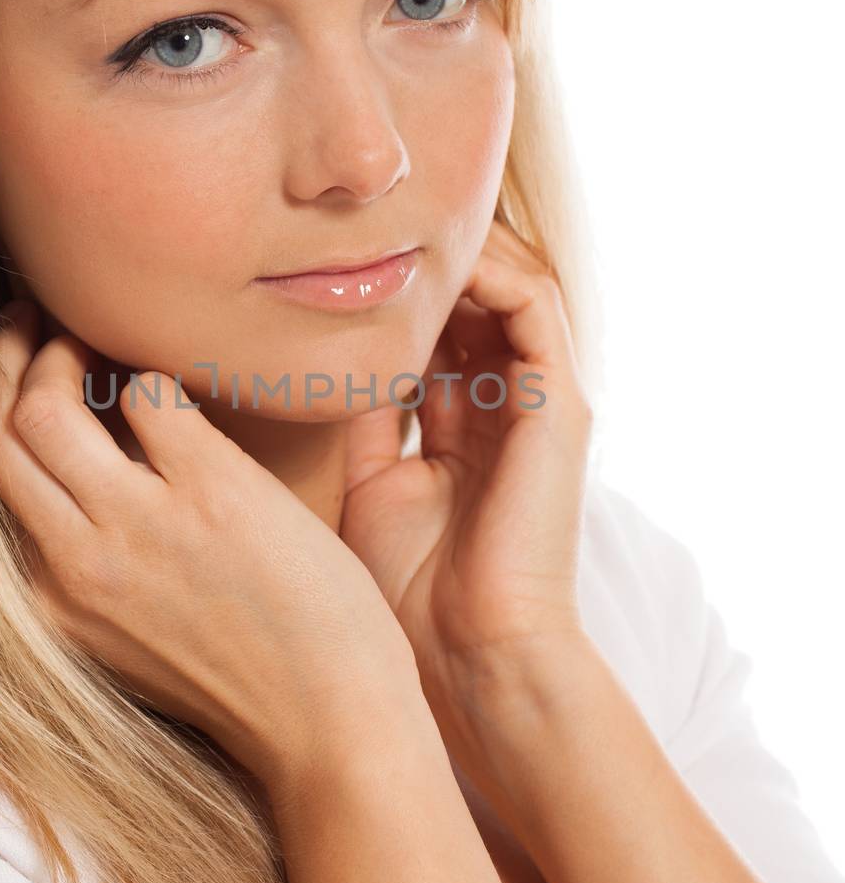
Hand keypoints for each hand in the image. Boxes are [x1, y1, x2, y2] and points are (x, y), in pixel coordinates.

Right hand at [0, 300, 421, 796]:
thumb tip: (84, 469)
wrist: (331, 724)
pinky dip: (156, 375)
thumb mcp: (131, 634)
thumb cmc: (247, 679)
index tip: (15, 369)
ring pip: (47, 405)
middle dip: (8, 360)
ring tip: (96, 337)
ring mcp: (138, 524)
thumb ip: (90, 564)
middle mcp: (73, 564)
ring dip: (65, 351)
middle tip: (37, 321)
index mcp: (48, 604)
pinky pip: (151, 392)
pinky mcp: (210, 491)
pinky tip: (183, 384)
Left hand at [338, 221, 593, 783]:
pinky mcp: (561, 404)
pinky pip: (535, 304)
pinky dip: (490, 270)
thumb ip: (361, 417)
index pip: (439, 329)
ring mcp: (541, 401)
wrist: (467, 657)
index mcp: (466, 426)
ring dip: (460, 249)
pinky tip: (431, 259)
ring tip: (396, 226)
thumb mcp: (368, 483)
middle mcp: (510, 405)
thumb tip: (320, 356)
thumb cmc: (410, 594)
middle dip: (425, 256)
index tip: (330, 259)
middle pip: (477, 297)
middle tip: (363, 225)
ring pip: (513, 283)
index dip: (394, 289)